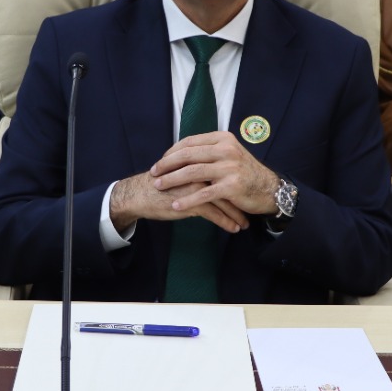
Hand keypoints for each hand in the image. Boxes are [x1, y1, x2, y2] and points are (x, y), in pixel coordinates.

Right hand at [109, 171, 248, 234]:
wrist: (140, 194)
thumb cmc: (159, 184)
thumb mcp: (180, 172)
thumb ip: (196, 171)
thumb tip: (211, 176)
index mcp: (198, 161)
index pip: (223, 171)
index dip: (235, 183)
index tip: (246, 193)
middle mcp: (200, 171)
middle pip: (228, 185)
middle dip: (240, 200)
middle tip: (251, 210)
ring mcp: (197, 186)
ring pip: (224, 201)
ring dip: (236, 214)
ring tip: (244, 224)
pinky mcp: (191, 201)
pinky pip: (214, 214)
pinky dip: (226, 222)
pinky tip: (233, 228)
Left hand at [148, 131, 281, 217]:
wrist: (269, 189)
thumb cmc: (245, 173)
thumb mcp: (229, 154)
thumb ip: (209, 151)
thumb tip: (181, 152)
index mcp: (223, 139)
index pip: (190, 142)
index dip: (172, 152)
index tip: (160, 162)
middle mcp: (226, 150)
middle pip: (188, 155)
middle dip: (167, 165)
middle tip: (153, 173)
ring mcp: (230, 168)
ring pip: (193, 172)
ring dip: (172, 180)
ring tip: (158, 186)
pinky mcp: (232, 187)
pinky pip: (204, 194)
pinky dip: (188, 200)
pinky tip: (176, 205)